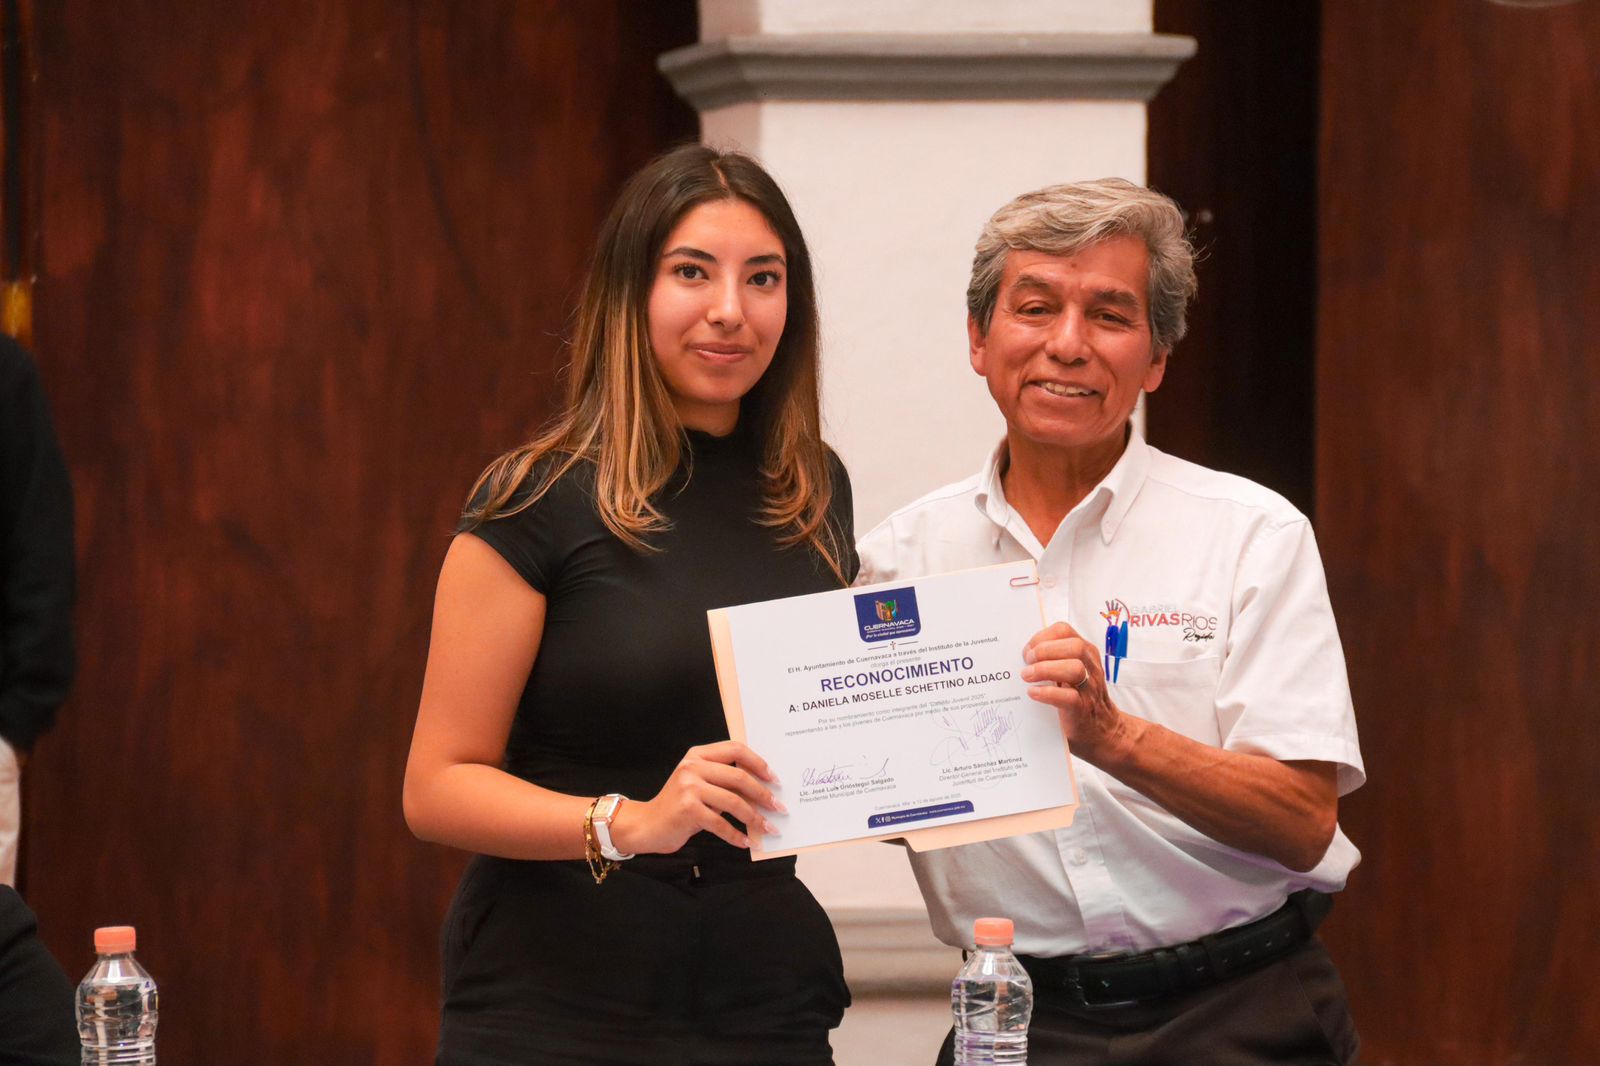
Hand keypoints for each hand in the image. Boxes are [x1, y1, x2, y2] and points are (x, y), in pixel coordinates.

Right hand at [609, 740, 785, 853]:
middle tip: (778, 808)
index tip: (774, 779)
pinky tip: (746, 842)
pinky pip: (721, 824)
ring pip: (733, 801)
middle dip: (763, 794)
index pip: (735, 749)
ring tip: (768, 828)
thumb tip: (762, 789)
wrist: (647, 825)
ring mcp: (688, 787)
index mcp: (698, 755)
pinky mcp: (687, 810)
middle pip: (739, 777)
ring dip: (755, 818)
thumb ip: (722, 779)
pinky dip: (736, 835)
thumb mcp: (698, 783)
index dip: (758, 763)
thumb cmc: (678, 805)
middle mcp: (692, 767)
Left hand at [1020, 621, 1134, 763]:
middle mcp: (1090, 667)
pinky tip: (1033, 693)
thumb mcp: (1070, 672)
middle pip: (1074, 646)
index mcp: (1085, 653)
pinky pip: (1069, 697)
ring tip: (1027, 676)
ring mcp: (1089, 689)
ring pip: (1075, 669)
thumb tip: (1020, 654)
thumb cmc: (1078, 697)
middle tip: (1027, 662)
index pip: (1064, 630)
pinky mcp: (1082, 710)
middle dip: (1045, 650)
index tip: (1028, 650)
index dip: (1042, 637)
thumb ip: (1053, 659)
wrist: (1101, 731)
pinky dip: (1047, 693)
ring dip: (1045, 669)